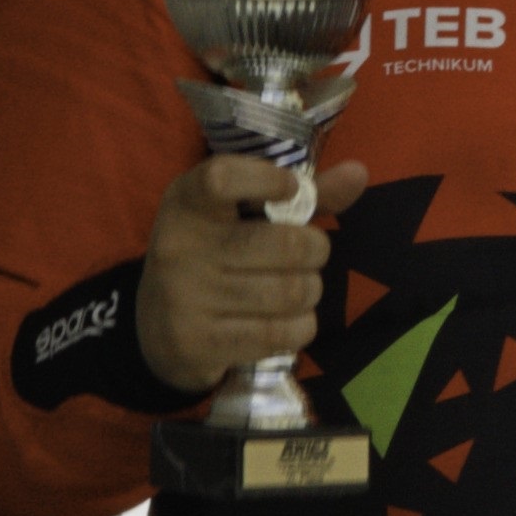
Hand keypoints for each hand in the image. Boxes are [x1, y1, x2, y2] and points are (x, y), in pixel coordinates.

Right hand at [136, 157, 369, 396]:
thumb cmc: (216, 257)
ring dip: (310, 292)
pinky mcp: (198, 342)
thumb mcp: (244, 216)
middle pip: (288, 244)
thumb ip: (305, 195)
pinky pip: (280, 334)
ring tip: (296, 289)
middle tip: (306, 256)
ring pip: (292, 292)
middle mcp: (180, 245)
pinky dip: (299, 327)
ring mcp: (185, 296)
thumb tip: (358, 173)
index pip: (222, 178)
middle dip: (315, 251)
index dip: (268, 179)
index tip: (291, 189)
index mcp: (187, 202)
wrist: (157, 328)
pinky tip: (286, 321)